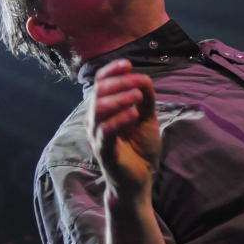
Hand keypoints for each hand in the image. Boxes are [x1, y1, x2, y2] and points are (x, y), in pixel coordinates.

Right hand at [87, 59, 160, 197]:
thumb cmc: (139, 148)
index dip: (111, 71)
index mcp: (103, 109)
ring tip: (137, 97)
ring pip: (98, 110)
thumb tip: (143, 78)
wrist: (139, 179)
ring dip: (119, 99)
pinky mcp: (104, 152)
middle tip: (139, 82)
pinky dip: (119, 119)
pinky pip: (105, 132)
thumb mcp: (147, 119)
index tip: (127, 64)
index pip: (100, 83)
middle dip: (119, 83)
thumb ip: (146, 99)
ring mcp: (97, 136)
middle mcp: (95, 120)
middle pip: (98, 92)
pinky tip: (134, 114)